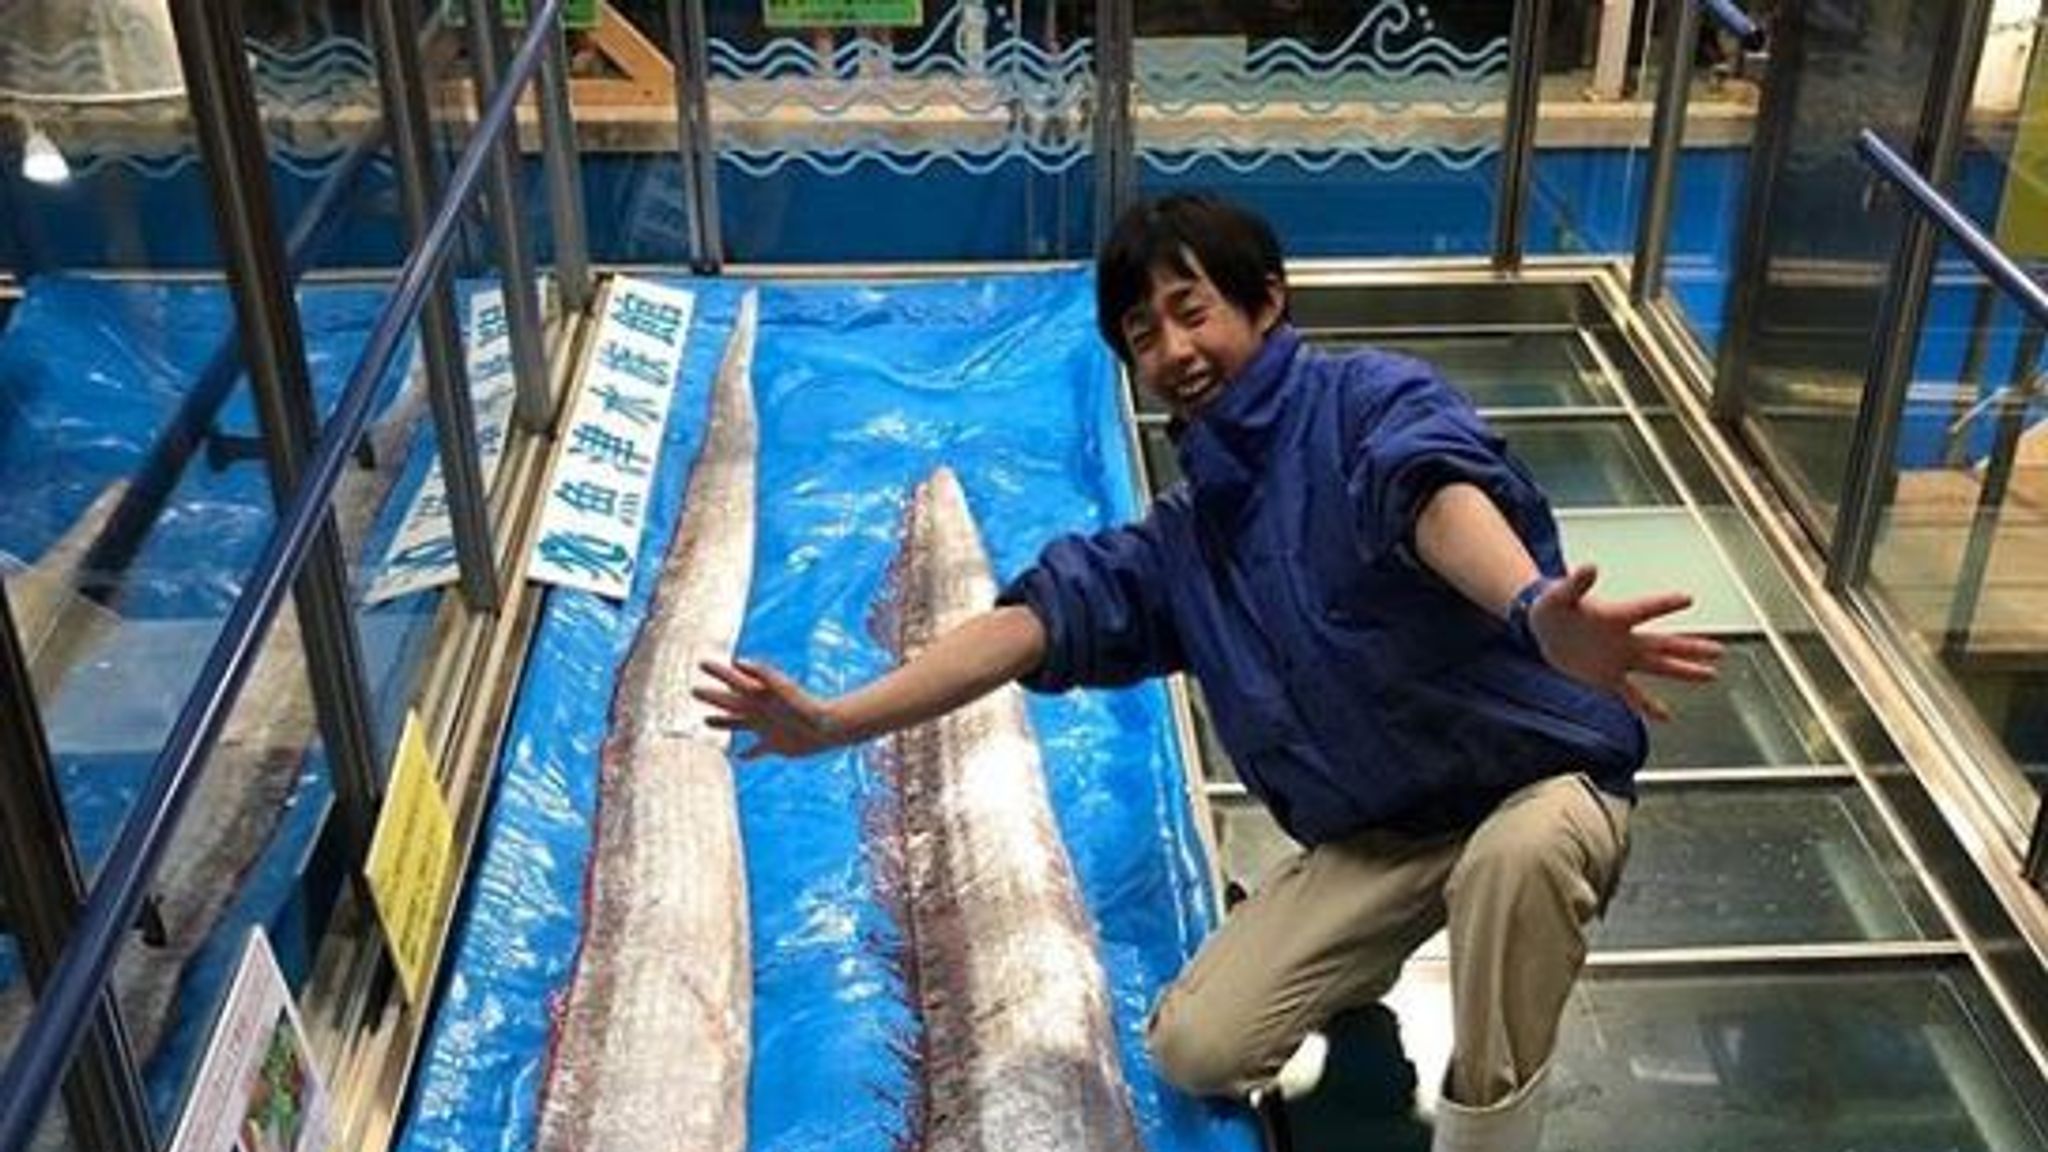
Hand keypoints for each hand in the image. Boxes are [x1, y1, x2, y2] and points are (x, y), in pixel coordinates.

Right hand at [691, 658, 839, 759]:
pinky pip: (757, 750)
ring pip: (737, 724)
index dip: (717, 672)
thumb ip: (762, 674)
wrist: (827, 727)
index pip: (733, 680)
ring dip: (722, 722)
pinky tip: (739, 757)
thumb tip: (738, 661)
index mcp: (759, 695)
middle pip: (729, 702)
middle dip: (712, 697)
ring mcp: (765, 727)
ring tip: (706, 721)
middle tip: (694, 690)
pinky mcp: (774, 745)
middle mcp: (759, 710)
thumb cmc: (805, 705)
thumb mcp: (782, 687)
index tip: (701, 663)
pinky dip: (748, 754)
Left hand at [1528, 565, 1723, 721]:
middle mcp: (1625, 638)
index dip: (1665, 604)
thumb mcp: (1559, 596)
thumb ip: (1575, 584)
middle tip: (1719, 651)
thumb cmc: (1553, 607)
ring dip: (1685, 671)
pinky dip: (1648, 706)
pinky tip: (1666, 717)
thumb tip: (1589, 567)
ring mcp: (1620, 659)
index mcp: (1616, 616)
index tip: (1688, 598)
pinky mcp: (1608, 677)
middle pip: (1664, 643)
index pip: (1645, 609)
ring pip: (1659, 666)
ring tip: (1711, 674)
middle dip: (1692, 648)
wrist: (1543, 631)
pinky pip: (1632, 694)